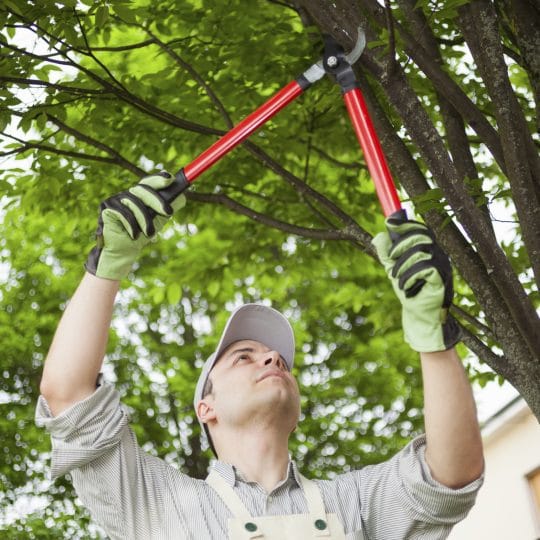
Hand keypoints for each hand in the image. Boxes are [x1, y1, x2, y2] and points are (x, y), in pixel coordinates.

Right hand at [85, 172, 185, 279]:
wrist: (125, 251)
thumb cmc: (142, 233)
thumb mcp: (159, 219)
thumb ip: (169, 207)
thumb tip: (183, 196)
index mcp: (139, 194)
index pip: (149, 182)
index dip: (159, 178)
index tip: (170, 179)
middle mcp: (127, 194)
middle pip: (143, 189)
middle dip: (157, 201)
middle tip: (168, 212)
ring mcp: (115, 199)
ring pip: (134, 202)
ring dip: (144, 220)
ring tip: (149, 234)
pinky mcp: (106, 208)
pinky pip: (122, 212)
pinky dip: (131, 225)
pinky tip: (133, 235)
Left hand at [372, 216, 459, 351]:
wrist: (418, 315)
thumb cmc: (409, 291)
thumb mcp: (393, 270)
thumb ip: (387, 254)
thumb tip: (379, 235)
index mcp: (428, 250)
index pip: (420, 229)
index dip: (406, 224)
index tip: (389, 223)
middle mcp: (438, 255)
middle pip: (420, 236)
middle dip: (400, 246)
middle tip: (391, 259)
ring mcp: (442, 266)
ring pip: (420, 251)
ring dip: (402, 266)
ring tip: (397, 279)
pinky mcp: (442, 278)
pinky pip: (424, 268)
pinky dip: (409, 277)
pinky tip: (406, 287)